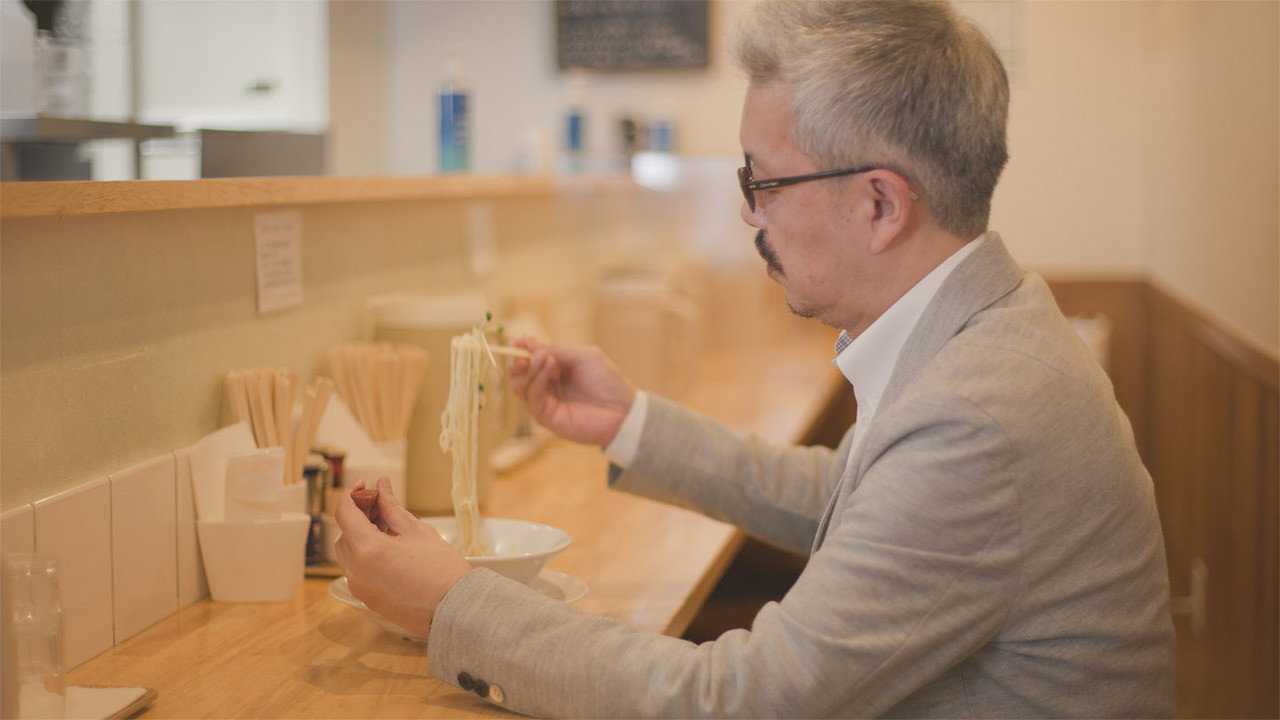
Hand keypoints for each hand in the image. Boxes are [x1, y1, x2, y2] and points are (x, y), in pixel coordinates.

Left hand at [333, 477, 471, 638]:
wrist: (455, 610)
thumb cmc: (442, 571)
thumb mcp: (417, 530)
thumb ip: (392, 506)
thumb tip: (382, 486)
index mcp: (367, 550)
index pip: (344, 512)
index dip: (351, 493)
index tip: (363, 485)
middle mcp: (356, 571)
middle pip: (345, 532)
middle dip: (359, 514)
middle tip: (381, 503)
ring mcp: (359, 587)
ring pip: (349, 552)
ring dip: (361, 534)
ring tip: (388, 526)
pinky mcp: (367, 598)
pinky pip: (357, 569)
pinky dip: (366, 553)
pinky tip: (389, 547)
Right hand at [508, 337, 635, 445]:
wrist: (623, 409)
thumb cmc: (607, 380)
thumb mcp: (581, 356)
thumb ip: (555, 350)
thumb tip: (526, 341)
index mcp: (553, 370)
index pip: (527, 359)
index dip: (519, 349)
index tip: (516, 340)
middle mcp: (545, 386)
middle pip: (517, 373)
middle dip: (516, 360)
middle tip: (523, 352)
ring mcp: (545, 402)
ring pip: (519, 386)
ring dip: (529, 368)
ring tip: (545, 357)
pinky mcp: (546, 418)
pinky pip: (532, 398)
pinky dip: (536, 380)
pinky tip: (550, 367)